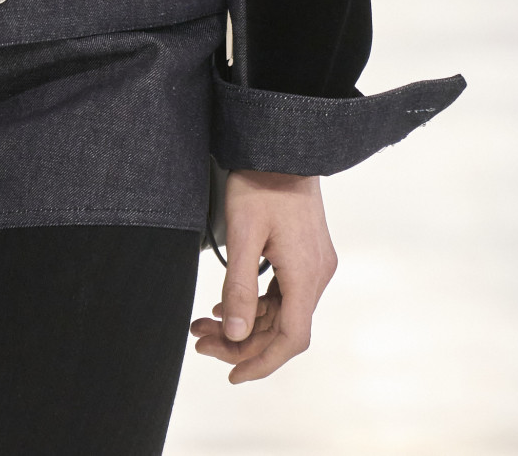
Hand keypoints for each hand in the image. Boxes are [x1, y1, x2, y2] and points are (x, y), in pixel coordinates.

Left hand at [191, 169, 336, 382]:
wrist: (282, 143)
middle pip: (283, 328)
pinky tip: (226, 304)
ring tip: (202, 324)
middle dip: (241, 341)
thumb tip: (233, 334)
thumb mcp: (244, 233)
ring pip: (281, 311)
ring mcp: (314, 263)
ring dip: (245, 322)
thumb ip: (239, 286)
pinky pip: (283, 292)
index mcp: (306, 274)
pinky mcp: (306, 253)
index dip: (261, 362)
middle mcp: (318, 274)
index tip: (231, 375)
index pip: (291, 339)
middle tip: (199, 342)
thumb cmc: (262, 181)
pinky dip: (256, 304)